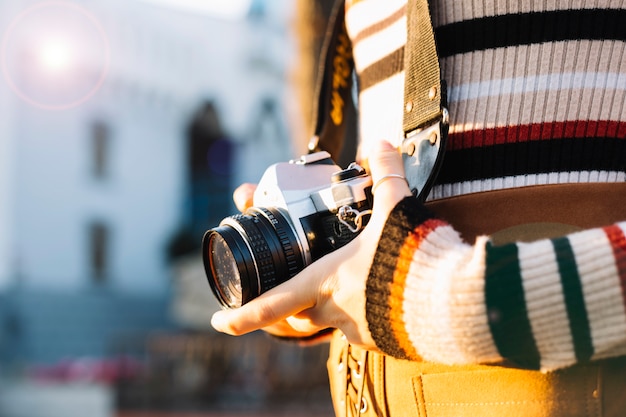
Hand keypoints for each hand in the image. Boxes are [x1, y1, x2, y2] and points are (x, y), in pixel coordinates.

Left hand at [211, 140, 411, 349]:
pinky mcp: (382, 340)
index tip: (217, 321)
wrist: (450, 302)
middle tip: (290, 291)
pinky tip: (378, 298)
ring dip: (329, 306)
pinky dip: (362, 314)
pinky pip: (361, 328)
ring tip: (348, 284)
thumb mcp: (395, 210)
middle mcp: (333, 312)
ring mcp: (357, 330)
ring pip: (330, 322)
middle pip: (297, 316)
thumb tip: (380, 142)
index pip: (269, 306)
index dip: (238, 316)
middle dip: (289, 305)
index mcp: (323, 283)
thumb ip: (385, 173)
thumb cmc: (412, 259)